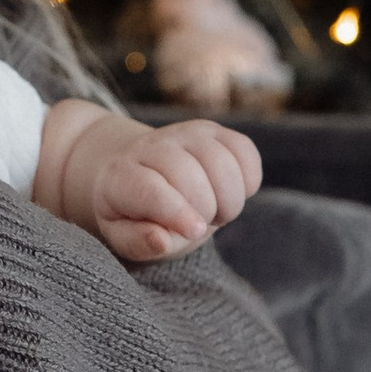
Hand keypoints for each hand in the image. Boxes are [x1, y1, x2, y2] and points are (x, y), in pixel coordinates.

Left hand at [88, 116, 262, 263]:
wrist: (134, 169)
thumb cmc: (130, 212)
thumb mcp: (122, 234)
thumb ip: (138, 241)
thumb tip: (161, 240)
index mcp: (122, 176)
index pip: (152, 191)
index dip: (178, 212)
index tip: (195, 231)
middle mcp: (152, 147)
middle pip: (190, 175)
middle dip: (205, 210)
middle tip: (199, 228)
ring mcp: (184, 134)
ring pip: (221, 160)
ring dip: (230, 198)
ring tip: (216, 213)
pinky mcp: (212, 130)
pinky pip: (243, 149)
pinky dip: (249, 179)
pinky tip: (235, 193)